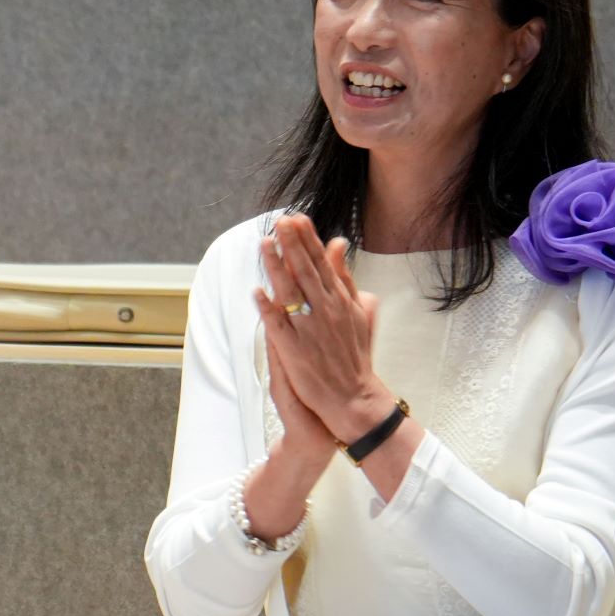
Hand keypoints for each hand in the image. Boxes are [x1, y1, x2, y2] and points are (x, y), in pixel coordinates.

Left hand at [255, 214, 395, 443]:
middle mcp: (326, 310)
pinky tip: (257, 292)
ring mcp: (309, 329)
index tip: (296, 218)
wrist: (354, 397)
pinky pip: (278, 325)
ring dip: (277, 268)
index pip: (321, 263)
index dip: (308, 240)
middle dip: (293, 244)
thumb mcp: (357, 310)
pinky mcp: (295, 350)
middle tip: (280, 221)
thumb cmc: (354, 355)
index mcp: (340, 300)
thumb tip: (338, 244)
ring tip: (265, 245)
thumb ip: (345, 277)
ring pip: (291, 293)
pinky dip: (268, 308)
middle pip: (306, 271)